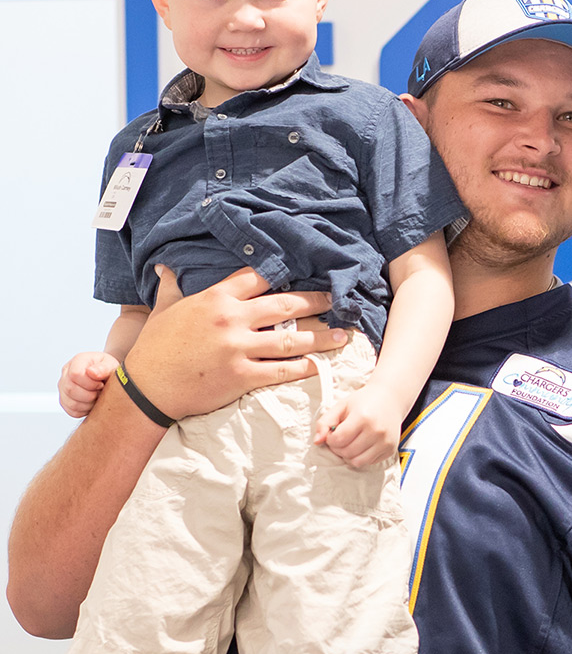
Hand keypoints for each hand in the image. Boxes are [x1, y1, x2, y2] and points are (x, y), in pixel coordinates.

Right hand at [59, 351, 119, 417]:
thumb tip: (92, 372)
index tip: (101, 384)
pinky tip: (92, 403)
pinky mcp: (65, 401)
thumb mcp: (111, 365)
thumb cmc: (108, 369)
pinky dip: (85, 411)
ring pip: (71, 403)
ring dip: (88, 404)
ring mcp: (63, 387)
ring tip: (97, 397)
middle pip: (70, 389)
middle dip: (90, 395)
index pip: (75, 374)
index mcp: (77, 361)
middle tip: (100, 392)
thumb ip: (104, 367)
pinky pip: (72, 411)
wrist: (106, 377)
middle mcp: (66, 373)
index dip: (90, 383)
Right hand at [125, 266, 347, 419]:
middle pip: (285, 305)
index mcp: (216, 298)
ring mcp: (238, 349)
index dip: (284, 274)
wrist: (147, 388)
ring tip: (341, 335)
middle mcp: (231, 319)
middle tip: (336, 301)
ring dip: (320, 337)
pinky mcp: (242, 377)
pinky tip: (319, 365)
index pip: (258, 277)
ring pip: (290, 338)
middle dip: (315, 302)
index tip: (305, 274)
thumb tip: (163, 265)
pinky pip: (281, 371)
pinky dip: (303, 367)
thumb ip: (170, 286)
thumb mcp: (163, 310)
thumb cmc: (154, 348)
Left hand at [314, 381, 402, 467]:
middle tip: (340, 438)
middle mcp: (376, 431)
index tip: (333, 433)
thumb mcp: (341, 406)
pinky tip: (361, 444)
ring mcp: (385, 442)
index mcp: (363, 417)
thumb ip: (325, 422)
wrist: (390, 399)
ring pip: (357, 462)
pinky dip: (361, 457)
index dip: (330, 439)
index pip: (338, 439)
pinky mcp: (390, 449)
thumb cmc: (363, 402)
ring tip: (349, 443)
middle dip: (338, 448)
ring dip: (348, 456)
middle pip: (347, 452)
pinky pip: (369, 462)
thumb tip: (317, 442)